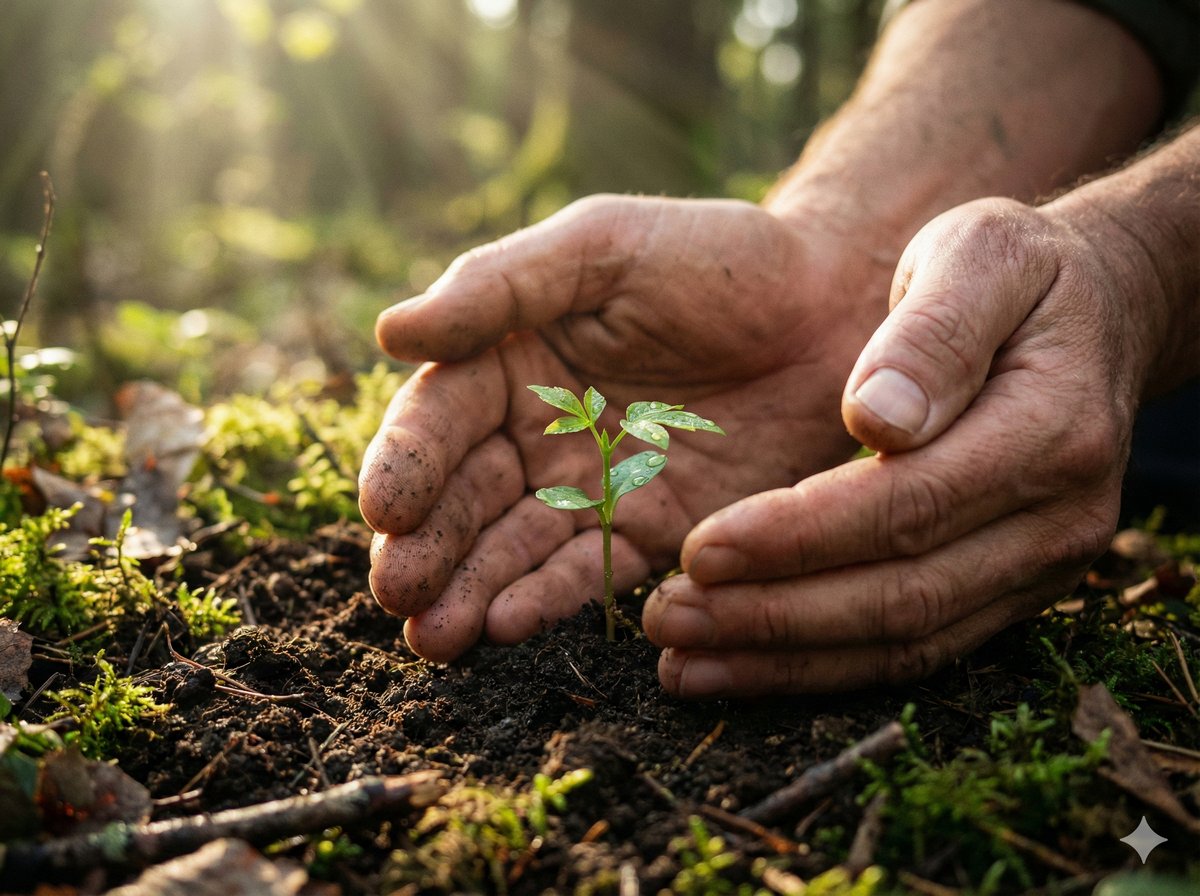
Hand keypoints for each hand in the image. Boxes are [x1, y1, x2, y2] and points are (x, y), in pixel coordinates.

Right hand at [359, 195, 885, 660]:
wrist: (832, 305)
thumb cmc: (713, 258)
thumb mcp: (601, 248)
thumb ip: (499, 287)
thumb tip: (391, 332)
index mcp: (510, 358)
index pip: (441, 417)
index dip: (409, 462)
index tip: (387, 506)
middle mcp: (539, 431)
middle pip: (466, 496)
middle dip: (427, 546)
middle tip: (398, 592)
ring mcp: (594, 487)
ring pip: (515, 547)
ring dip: (471, 591)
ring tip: (436, 635)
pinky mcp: (653, 531)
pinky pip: (592, 572)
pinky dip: (549, 599)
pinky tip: (509, 624)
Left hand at [646, 197, 1147, 695]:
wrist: (1099, 321)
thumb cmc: (1019, 278)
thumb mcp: (980, 254)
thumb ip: (932, 332)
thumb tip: (877, 419)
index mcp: (1052, 431)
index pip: (908, 505)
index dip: (798, 536)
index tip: (699, 547)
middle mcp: (1058, 520)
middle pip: (901, 595)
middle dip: (772, 615)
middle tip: (669, 618)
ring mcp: (1040, 569)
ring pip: (904, 642)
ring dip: (784, 660)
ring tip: (682, 663)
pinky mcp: (1012, 594)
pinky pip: (914, 650)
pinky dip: (821, 667)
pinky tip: (740, 666)